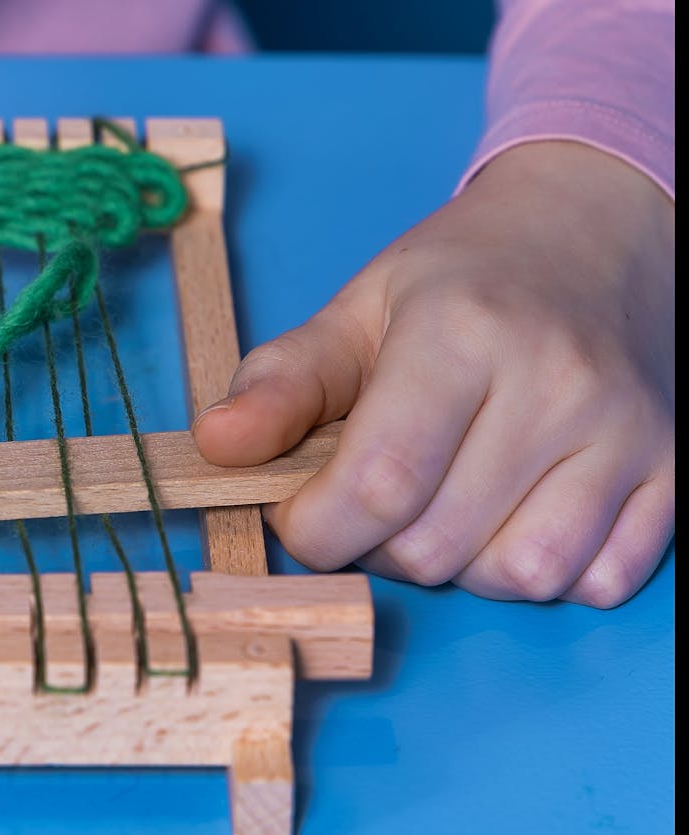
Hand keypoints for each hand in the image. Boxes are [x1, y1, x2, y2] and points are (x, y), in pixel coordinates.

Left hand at [193, 141, 673, 607]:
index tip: (299, 508)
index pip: (376, 485)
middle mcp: (556, 384)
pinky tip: (517, 515)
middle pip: (436, 546)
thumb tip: (215, 445)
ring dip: (462, 567)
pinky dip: (546, 572)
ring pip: (519, 577)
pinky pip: (599, 581)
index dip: (313, 527)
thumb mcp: (357, 308)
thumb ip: (282, 381)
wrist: (599, 230)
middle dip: (377, 546)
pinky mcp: (673, 469)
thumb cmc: (463, 278)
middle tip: (375, 494)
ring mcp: (625, 432)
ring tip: (447, 505)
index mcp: (461, 334)